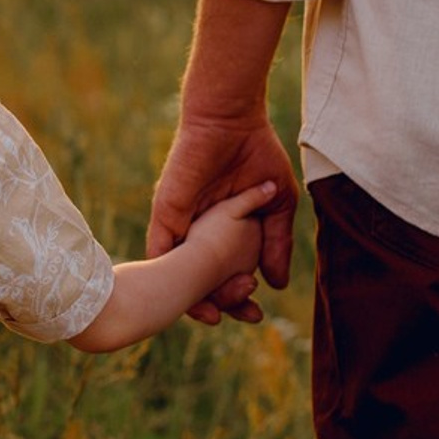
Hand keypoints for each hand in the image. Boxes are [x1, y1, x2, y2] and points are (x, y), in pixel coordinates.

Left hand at [148, 113, 297, 324]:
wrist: (230, 120)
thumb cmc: (254, 153)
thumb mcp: (276, 204)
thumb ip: (276, 242)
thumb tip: (278, 283)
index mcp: (221, 230)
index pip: (223, 273)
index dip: (237, 296)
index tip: (255, 315)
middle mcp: (197, 231)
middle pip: (200, 278)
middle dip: (218, 303)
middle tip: (245, 318)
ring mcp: (180, 223)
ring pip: (178, 271)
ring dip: (194, 295)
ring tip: (215, 316)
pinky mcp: (166, 213)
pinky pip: (160, 251)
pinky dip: (167, 275)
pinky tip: (180, 296)